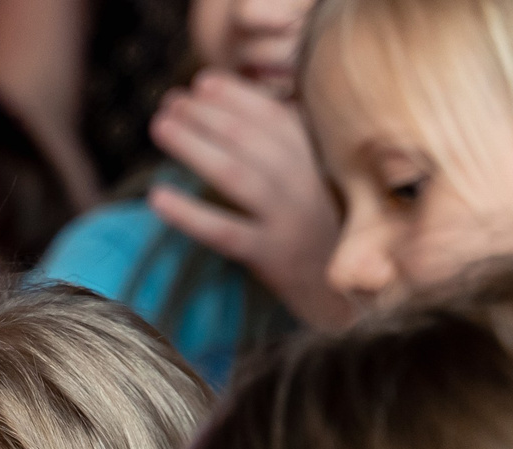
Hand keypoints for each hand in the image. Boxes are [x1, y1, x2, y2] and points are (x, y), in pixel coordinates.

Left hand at [149, 71, 349, 330]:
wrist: (355, 302)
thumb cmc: (329, 236)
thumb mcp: (322, 186)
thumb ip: (295, 151)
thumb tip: (241, 115)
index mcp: (320, 162)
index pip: (275, 116)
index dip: (237, 96)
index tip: (202, 82)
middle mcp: (308, 184)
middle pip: (251, 138)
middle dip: (207, 113)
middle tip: (170, 100)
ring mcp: (291, 221)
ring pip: (236, 175)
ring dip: (195, 145)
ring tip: (160, 126)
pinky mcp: (274, 258)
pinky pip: (225, 231)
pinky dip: (189, 213)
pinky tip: (157, 197)